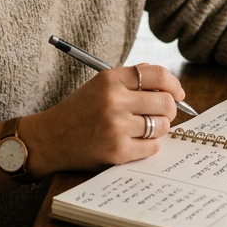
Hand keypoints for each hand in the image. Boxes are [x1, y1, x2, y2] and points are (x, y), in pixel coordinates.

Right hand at [20, 64, 183, 176]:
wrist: (49, 138)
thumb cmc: (79, 111)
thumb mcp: (100, 85)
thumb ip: (132, 80)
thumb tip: (170, 86)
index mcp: (110, 79)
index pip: (157, 75)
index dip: (173, 85)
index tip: (177, 93)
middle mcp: (114, 100)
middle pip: (165, 102)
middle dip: (169, 109)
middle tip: (162, 114)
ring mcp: (116, 127)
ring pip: (162, 126)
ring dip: (159, 128)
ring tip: (145, 128)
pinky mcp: (117, 151)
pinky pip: (153, 147)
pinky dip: (150, 145)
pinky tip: (136, 142)